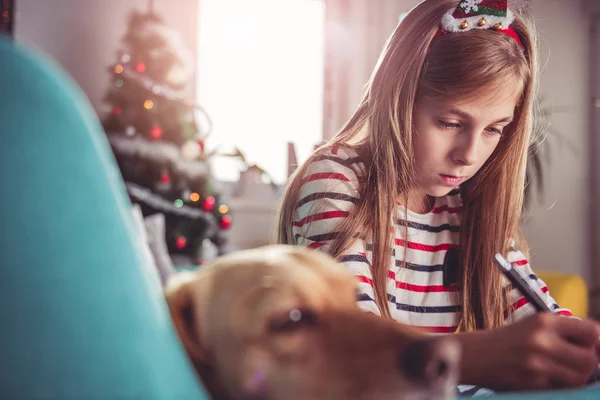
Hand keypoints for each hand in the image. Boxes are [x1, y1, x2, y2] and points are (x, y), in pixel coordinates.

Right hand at [458, 313, 599, 390]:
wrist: (473, 355)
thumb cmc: (506, 340)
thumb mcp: (533, 326)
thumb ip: (563, 332)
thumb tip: (596, 346)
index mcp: (544, 321)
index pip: (591, 331)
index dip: (595, 342)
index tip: (589, 346)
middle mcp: (542, 340)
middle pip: (590, 359)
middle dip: (588, 363)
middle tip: (574, 362)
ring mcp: (537, 364)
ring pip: (579, 377)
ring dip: (575, 377)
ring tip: (561, 372)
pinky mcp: (531, 383)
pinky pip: (560, 389)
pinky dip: (557, 386)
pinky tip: (544, 379)